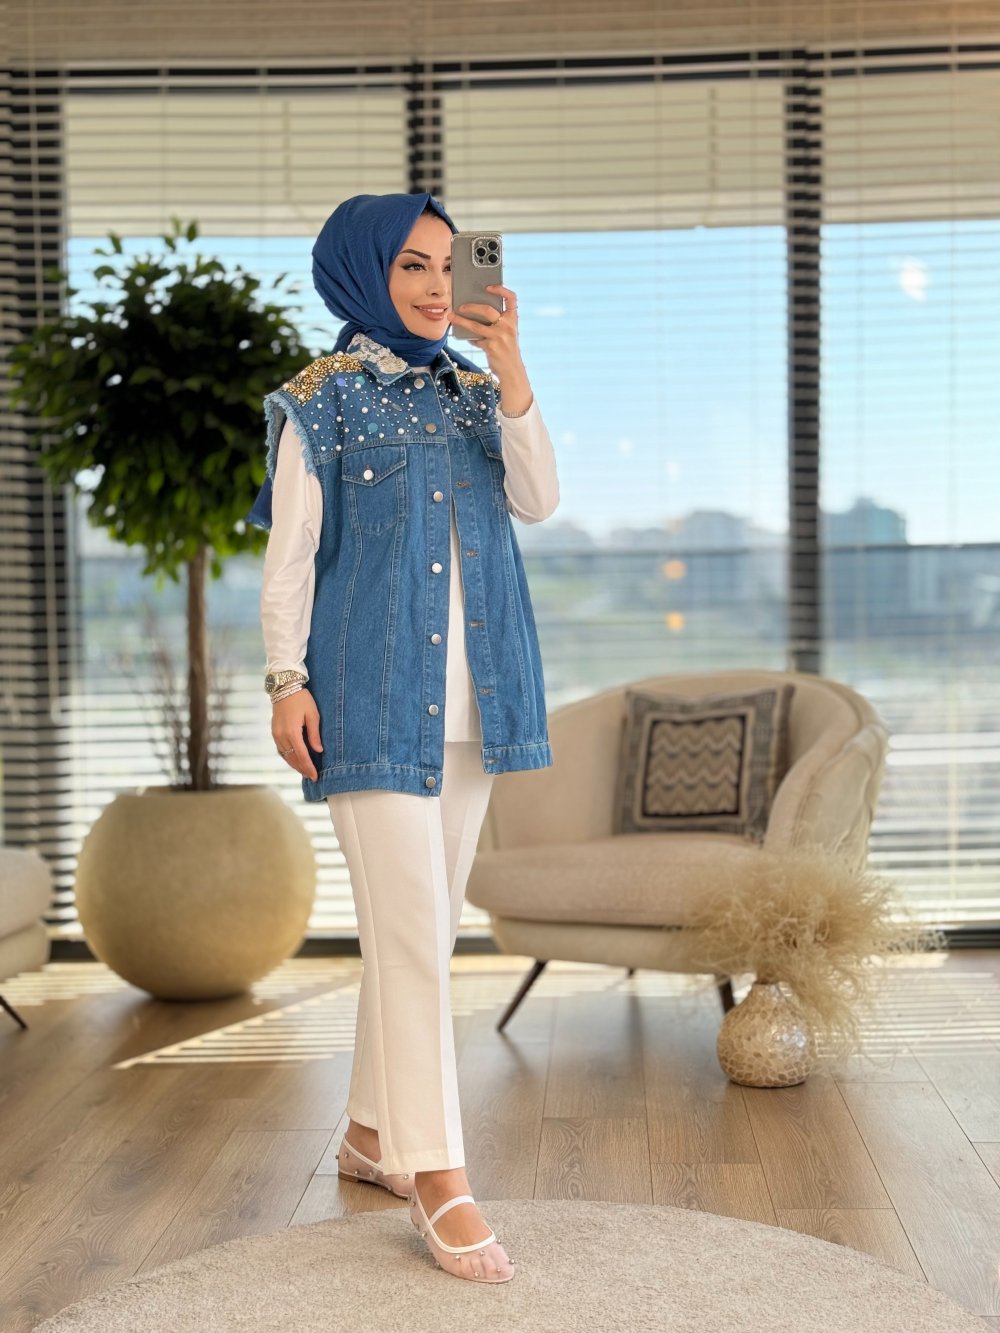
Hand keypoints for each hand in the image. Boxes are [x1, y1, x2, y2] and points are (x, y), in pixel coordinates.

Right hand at [272, 688, 321, 780]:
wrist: (284, 687)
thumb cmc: (302, 699)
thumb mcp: (313, 715)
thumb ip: (314, 734)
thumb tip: (318, 751)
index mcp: (292, 732)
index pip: (302, 755)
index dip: (309, 767)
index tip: (315, 776)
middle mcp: (282, 735)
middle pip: (292, 758)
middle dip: (302, 769)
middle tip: (312, 777)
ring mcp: (276, 734)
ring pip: (285, 755)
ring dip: (294, 765)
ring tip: (304, 771)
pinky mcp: (274, 732)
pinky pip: (281, 749)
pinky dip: (288, 757)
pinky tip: (294, 760)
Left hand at [450, 284, 532, 413]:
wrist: (512, 370)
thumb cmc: (507, 349)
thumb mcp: (507, 332)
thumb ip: (496, 321)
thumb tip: (473, 311)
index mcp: (513, 319)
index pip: (511, 298)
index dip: (501, 290)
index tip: (489, 286)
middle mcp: (508, 326)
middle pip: (487, 310)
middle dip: (471, 306)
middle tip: (460, 306)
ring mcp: (499, 337)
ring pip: (475, 325)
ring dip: (461, 320)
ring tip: (451, 316)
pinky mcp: (491, 347)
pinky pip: (475, 339)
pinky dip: (469, 337)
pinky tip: (464, 336)